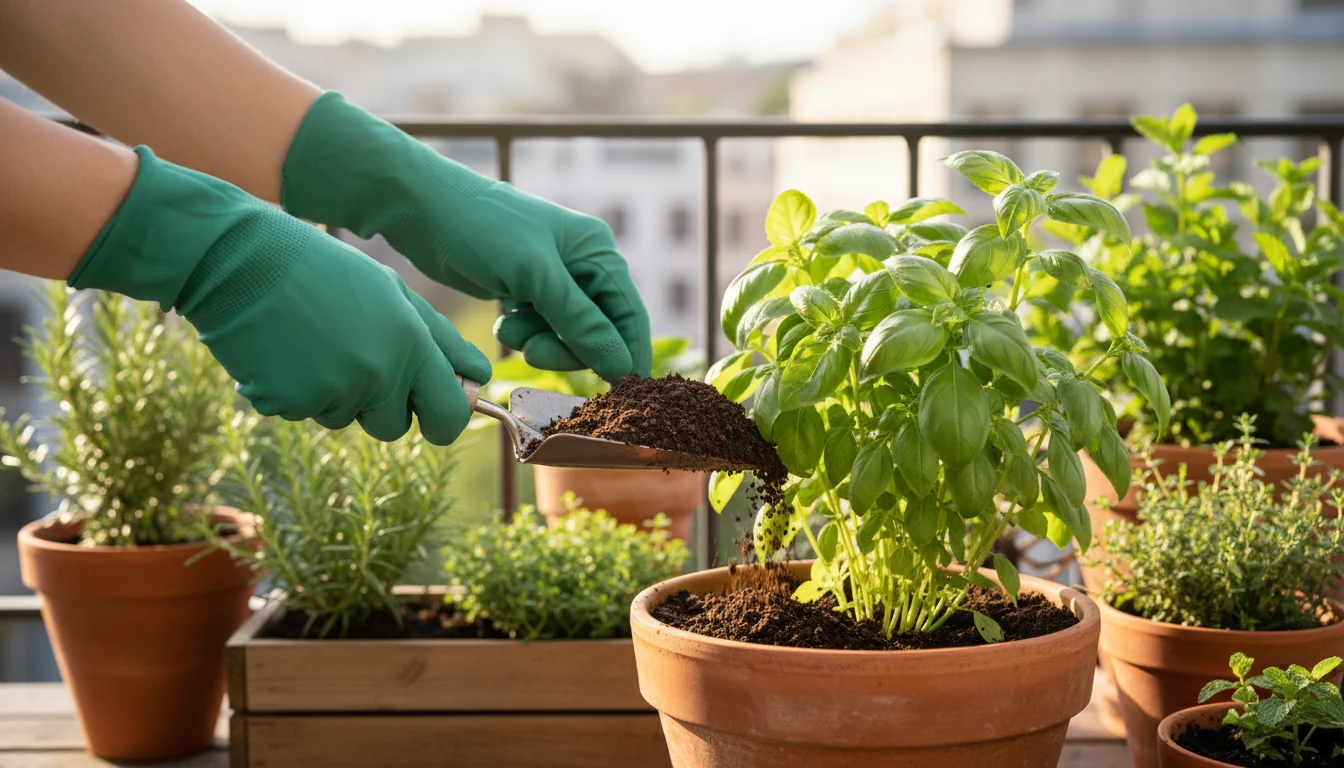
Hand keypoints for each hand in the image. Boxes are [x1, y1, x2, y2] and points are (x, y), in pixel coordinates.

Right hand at [70, 146, 489, 444]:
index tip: (434, 413)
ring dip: (337, 395)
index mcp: (410, 344)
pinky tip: (286, 352)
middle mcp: (377, 374)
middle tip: (359, 366)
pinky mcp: (288, 403)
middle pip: (396, 428)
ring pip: (347, 420)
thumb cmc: (324, 271)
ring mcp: (331, 392)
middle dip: (384, 410)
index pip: (450, 415)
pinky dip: (298, 392)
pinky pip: (306, 413)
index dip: (444, 419)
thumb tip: (479, 376)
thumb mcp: (392, 292)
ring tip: (315, 343)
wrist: (242, 260)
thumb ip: (440, 339)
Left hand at [281, 92, 650, 380]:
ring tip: (511, 331)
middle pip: (599, 333)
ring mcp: (553, 280)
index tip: (618, 394)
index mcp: (597, 251)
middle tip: (534, 354)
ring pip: (567, 337)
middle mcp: (582, 265)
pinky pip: (540, 331)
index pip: (630, 316)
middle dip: (569, 350)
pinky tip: (503, 321)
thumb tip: (622, 367)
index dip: (627, 356)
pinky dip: (523, 335)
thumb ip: (581, 323)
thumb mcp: (536, 277)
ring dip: (541, 344)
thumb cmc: (482, 229)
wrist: (422, 209)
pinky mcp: (526, 291)